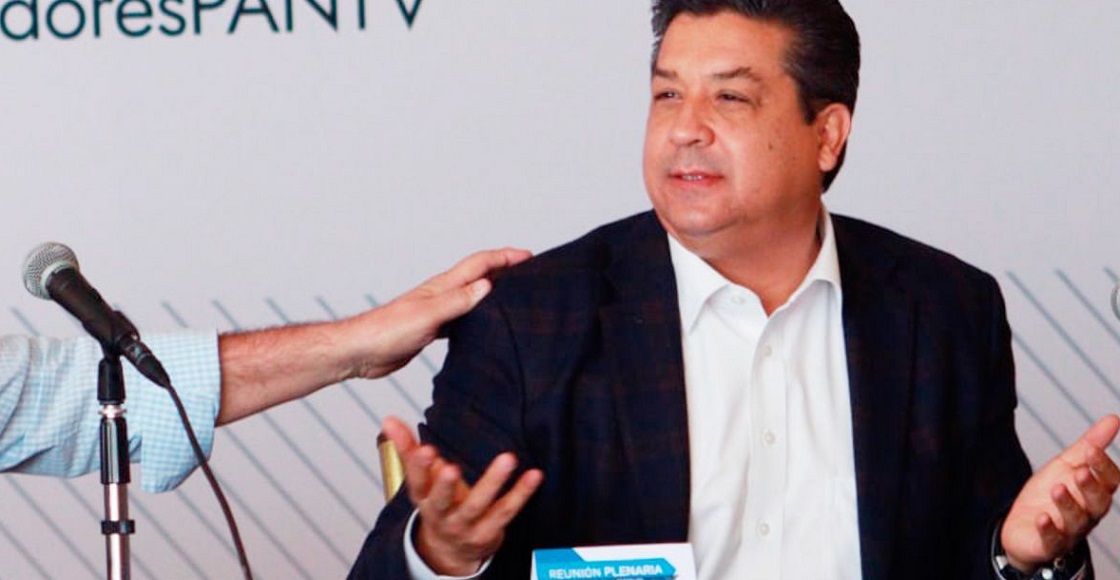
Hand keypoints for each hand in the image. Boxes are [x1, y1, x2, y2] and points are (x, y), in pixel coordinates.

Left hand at [343, 247, 530, 378]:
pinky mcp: (432, 329)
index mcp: (443, 287)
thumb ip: (458, 300)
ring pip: (472, 296)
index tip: (528, 256)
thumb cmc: (388, 331)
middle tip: (528, 271)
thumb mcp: (429, 315)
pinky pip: (463, 317)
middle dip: (504, 269)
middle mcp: (442, 295)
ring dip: (493, 292)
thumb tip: (488, 285)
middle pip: (479, 275)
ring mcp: (437, 311)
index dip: (504, 257)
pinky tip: (485, 326)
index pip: (480, 264)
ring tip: (514, 295)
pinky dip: (479, 315)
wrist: (361, 351)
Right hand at [381, 416, 542, 575]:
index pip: (416, 482)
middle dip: (444, 485)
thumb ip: (407, 448)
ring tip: (508, 458)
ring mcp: (465, 526)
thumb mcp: (421, 479)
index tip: (424, 450)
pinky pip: (506, 511)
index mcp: (423, 498)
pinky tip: (534, 475)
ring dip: (493, 482)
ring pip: (478, 506)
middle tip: (450, 467)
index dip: (418, 467)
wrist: (450, 549)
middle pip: (441, 501)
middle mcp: (441, 515)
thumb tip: (389, 419)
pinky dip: (521, 493)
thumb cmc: (438, 504)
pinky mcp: (488, 532)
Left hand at [1001, 414, 1119, 572]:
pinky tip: (1042, 518)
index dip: (1103, 466)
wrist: (1023, 525)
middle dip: (1090, 487)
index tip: (1092, 450)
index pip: (1109, 481)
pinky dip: (1048, 530)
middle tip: (1080, 471)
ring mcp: (1068, 531)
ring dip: (1068, 504)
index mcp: (1094, 493)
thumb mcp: (1067, 465)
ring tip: (1057, 488)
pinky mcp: (1047, 544)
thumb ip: (1090, 445)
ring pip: (1075, 520)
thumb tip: (1113, 419)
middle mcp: (1087, 514)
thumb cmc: (1051, 494)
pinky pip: (1052, 540)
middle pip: (1097, 503)